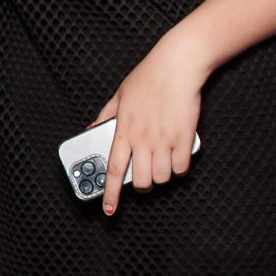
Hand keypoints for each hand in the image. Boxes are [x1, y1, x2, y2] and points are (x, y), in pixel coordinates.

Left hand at [94, 31, 205, 213]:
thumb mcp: (119, 94)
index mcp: (123, 130)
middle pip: (141, 181)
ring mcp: (164, 139)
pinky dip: (180, 169)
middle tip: (145, 177)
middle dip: (143, 185)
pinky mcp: (184, 137)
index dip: (110, 194)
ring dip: (163, 176)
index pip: (114, 170)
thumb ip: (104, 116)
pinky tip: (178, 159)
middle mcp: (143, 139)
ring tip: (163, 164)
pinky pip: (182, 167)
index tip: (108, 210)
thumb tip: (91, 131)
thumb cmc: (148, 77)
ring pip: (162, 178)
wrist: (177, 65)